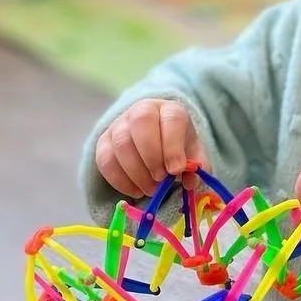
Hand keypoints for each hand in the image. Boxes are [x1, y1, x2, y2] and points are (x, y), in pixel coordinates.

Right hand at [94, 100, 208, 197]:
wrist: (155, 140)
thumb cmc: (177, 146)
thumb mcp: (193, 153)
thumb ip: (197, 166)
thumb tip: (190, 181)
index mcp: (170, 109)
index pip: (171, 119)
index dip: (173, 146)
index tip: (176, 170)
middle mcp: (142, 110)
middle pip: (141, 123)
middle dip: (151, 156)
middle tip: (160, 180)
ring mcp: (119, 124)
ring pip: (121, 143)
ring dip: (136, 172)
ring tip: (151, 189)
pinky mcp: (103, 141)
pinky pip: (105, 160)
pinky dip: (120, 180)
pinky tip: (136, 191)